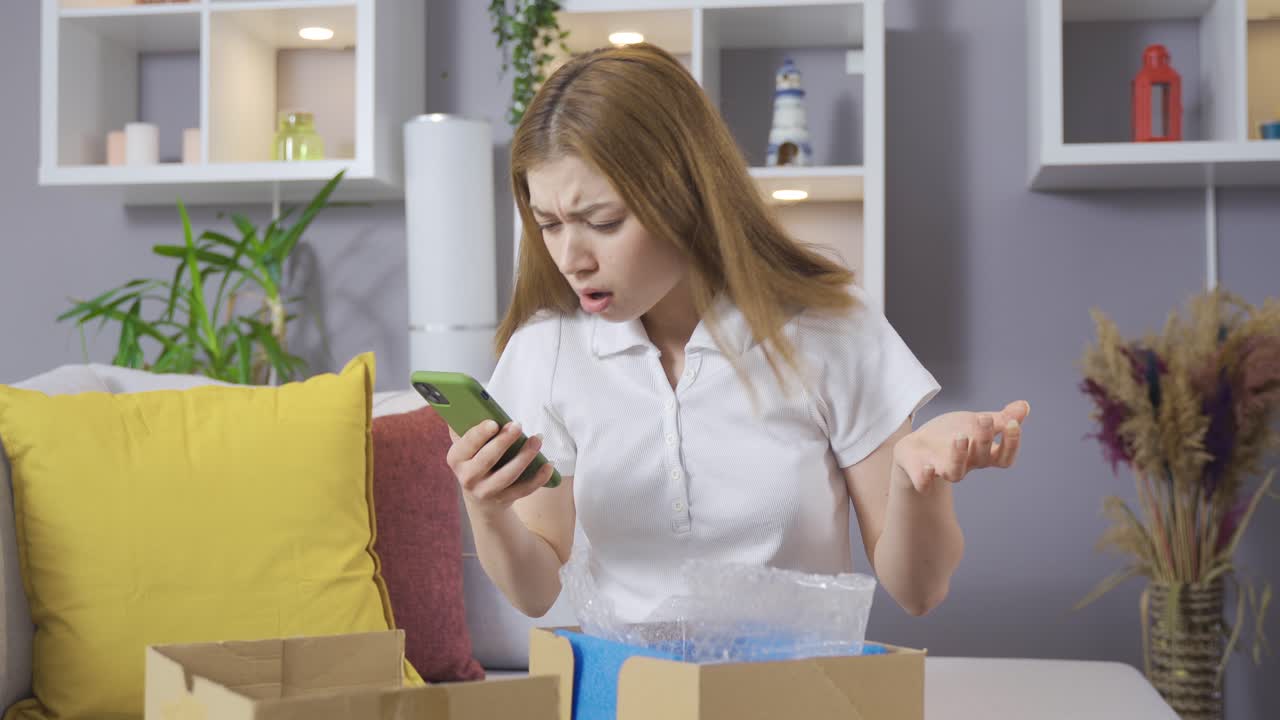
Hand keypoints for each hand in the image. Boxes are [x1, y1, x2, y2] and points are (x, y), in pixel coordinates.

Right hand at [446, 420, 556, 516]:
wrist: (480, 496)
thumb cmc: (476, 459)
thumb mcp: (466, 445)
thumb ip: (466, 426)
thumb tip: (470, 402)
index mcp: (456, 458)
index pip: (466, 444)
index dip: (480, 434)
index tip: (494, 422)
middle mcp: (468, 477)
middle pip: (488, 459)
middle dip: (504, 441)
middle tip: (518, 425)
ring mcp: (486, 491)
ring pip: (508, 475)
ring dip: (525, 456)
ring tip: (537, 440)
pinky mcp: (504, 500)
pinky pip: (524, 489)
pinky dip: (538, 477)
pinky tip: (549, 464)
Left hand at [892, 400, 1028, 493]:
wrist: (917, 448)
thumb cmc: (951, 436)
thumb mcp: (974, 423)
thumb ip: (999, 418)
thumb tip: (1025, 405)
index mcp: (982, 455)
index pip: (1004, 458)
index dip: (1011, 444)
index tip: (1013, 423)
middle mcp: (966, 465)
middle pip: (981, 458)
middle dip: (985, 439)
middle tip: (985, 419)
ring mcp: (943, 470)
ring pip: (955, 473)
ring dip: (958, 455)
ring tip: (961, 437)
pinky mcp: (920, 473)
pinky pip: (923, 482)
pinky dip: (925, 477)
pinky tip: (928, 466)